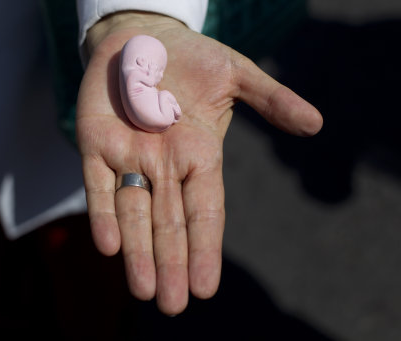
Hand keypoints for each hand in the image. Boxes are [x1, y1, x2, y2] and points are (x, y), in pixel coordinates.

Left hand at [76, 12, 321, 314]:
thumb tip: (315, 124)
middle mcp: (164, 165)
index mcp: (198, 154)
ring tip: (144, 291)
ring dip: (137, 253)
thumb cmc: (191, 59)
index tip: (206, 286)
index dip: (205, 247)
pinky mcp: (94, 145)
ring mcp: (128, 156)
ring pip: (133, 214)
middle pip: (169, 223)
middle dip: (170, 264)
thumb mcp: (234, 74)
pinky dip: (102, 214)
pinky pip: (97, 185)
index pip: (204, 210)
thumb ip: (270, 99)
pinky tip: (109, 246)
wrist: (141, 39)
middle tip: (172, 306)